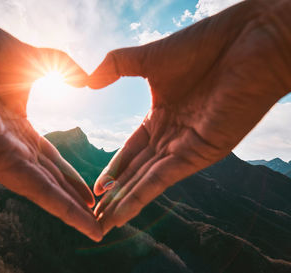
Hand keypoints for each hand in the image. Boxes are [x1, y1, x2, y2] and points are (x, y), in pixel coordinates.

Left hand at [0, 1, 101, 240]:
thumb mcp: (29, 58)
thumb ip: (59, 66)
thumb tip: (86, 78)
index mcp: (13, 126)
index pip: (49, 160)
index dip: (71, 178)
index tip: (91, 193)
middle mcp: (5, 145)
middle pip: (47, 180)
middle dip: (73, 202)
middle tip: (98, 222)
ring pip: (40, 189)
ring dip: (69, 212)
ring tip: (93, 230)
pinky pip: (29, 182)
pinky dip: (55, 202)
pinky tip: (75, 216)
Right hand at [88, 0, 290, 234]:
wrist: (246, 42)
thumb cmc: (203, 45)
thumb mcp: (148, 58)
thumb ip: (114, 66)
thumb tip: (86, 80)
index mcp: (160, 117)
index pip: (130, 152)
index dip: (113, 171)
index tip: (96, 190)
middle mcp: (171, 137)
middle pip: (136, 172)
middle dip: (115, 195)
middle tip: (94, 215)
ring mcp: (184, 147)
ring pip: (146, 181)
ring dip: (124, 203)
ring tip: (102, 223)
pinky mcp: (198, 153)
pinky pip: (162, 179)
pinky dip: (141, 197)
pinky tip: (122, 213)